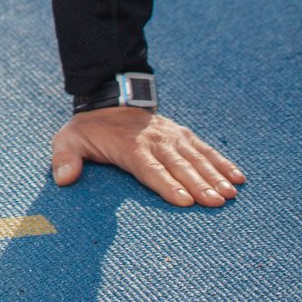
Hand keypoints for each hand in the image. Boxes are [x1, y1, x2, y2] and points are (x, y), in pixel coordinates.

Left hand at [52, 107, 243, 206]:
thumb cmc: (90, 130)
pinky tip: (238, 178)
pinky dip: (222, 162)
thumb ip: (65, 159)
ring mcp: (172, 137)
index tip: (184, 200)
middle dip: (198, 184)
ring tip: (230, 194)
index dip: (166, 184)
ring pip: (196, 157)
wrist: (109, 100)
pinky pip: (205, 149)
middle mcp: (155, 141)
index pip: (150, 168)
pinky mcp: (183, 134)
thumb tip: (63, 179)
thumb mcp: (68, 140)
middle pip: (178, 166)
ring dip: (214, 175)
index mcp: (129, 146)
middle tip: (216, 202)